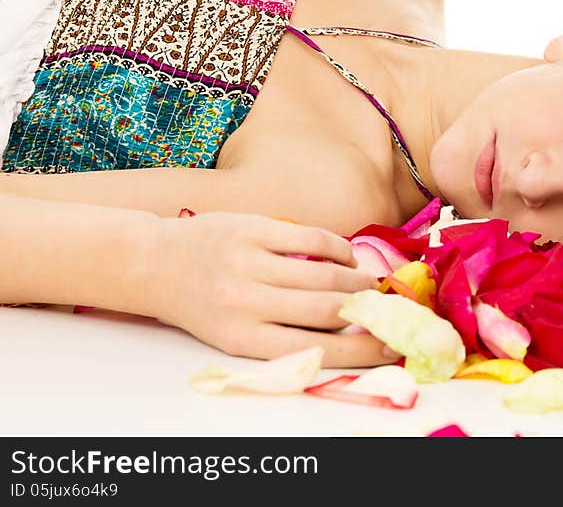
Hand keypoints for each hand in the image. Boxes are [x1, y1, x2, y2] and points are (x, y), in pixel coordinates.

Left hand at [136, 212, 397, 366]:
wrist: (155, 264)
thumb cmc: (203, 305)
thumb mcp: (235, 334)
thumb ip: (285, 333)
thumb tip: (350, 333)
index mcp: (244, 339)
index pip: (318, 350)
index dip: (362, 351)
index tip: (390, 348)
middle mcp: (247, 303)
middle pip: (329, 309)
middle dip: (368, 311)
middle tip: (386, 308)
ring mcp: (250, 261)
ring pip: (327, 274)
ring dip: (358, 280)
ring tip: (369, 283)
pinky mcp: (253, 228)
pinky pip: (313, 238)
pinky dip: (339, 249)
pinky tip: (346, 256)